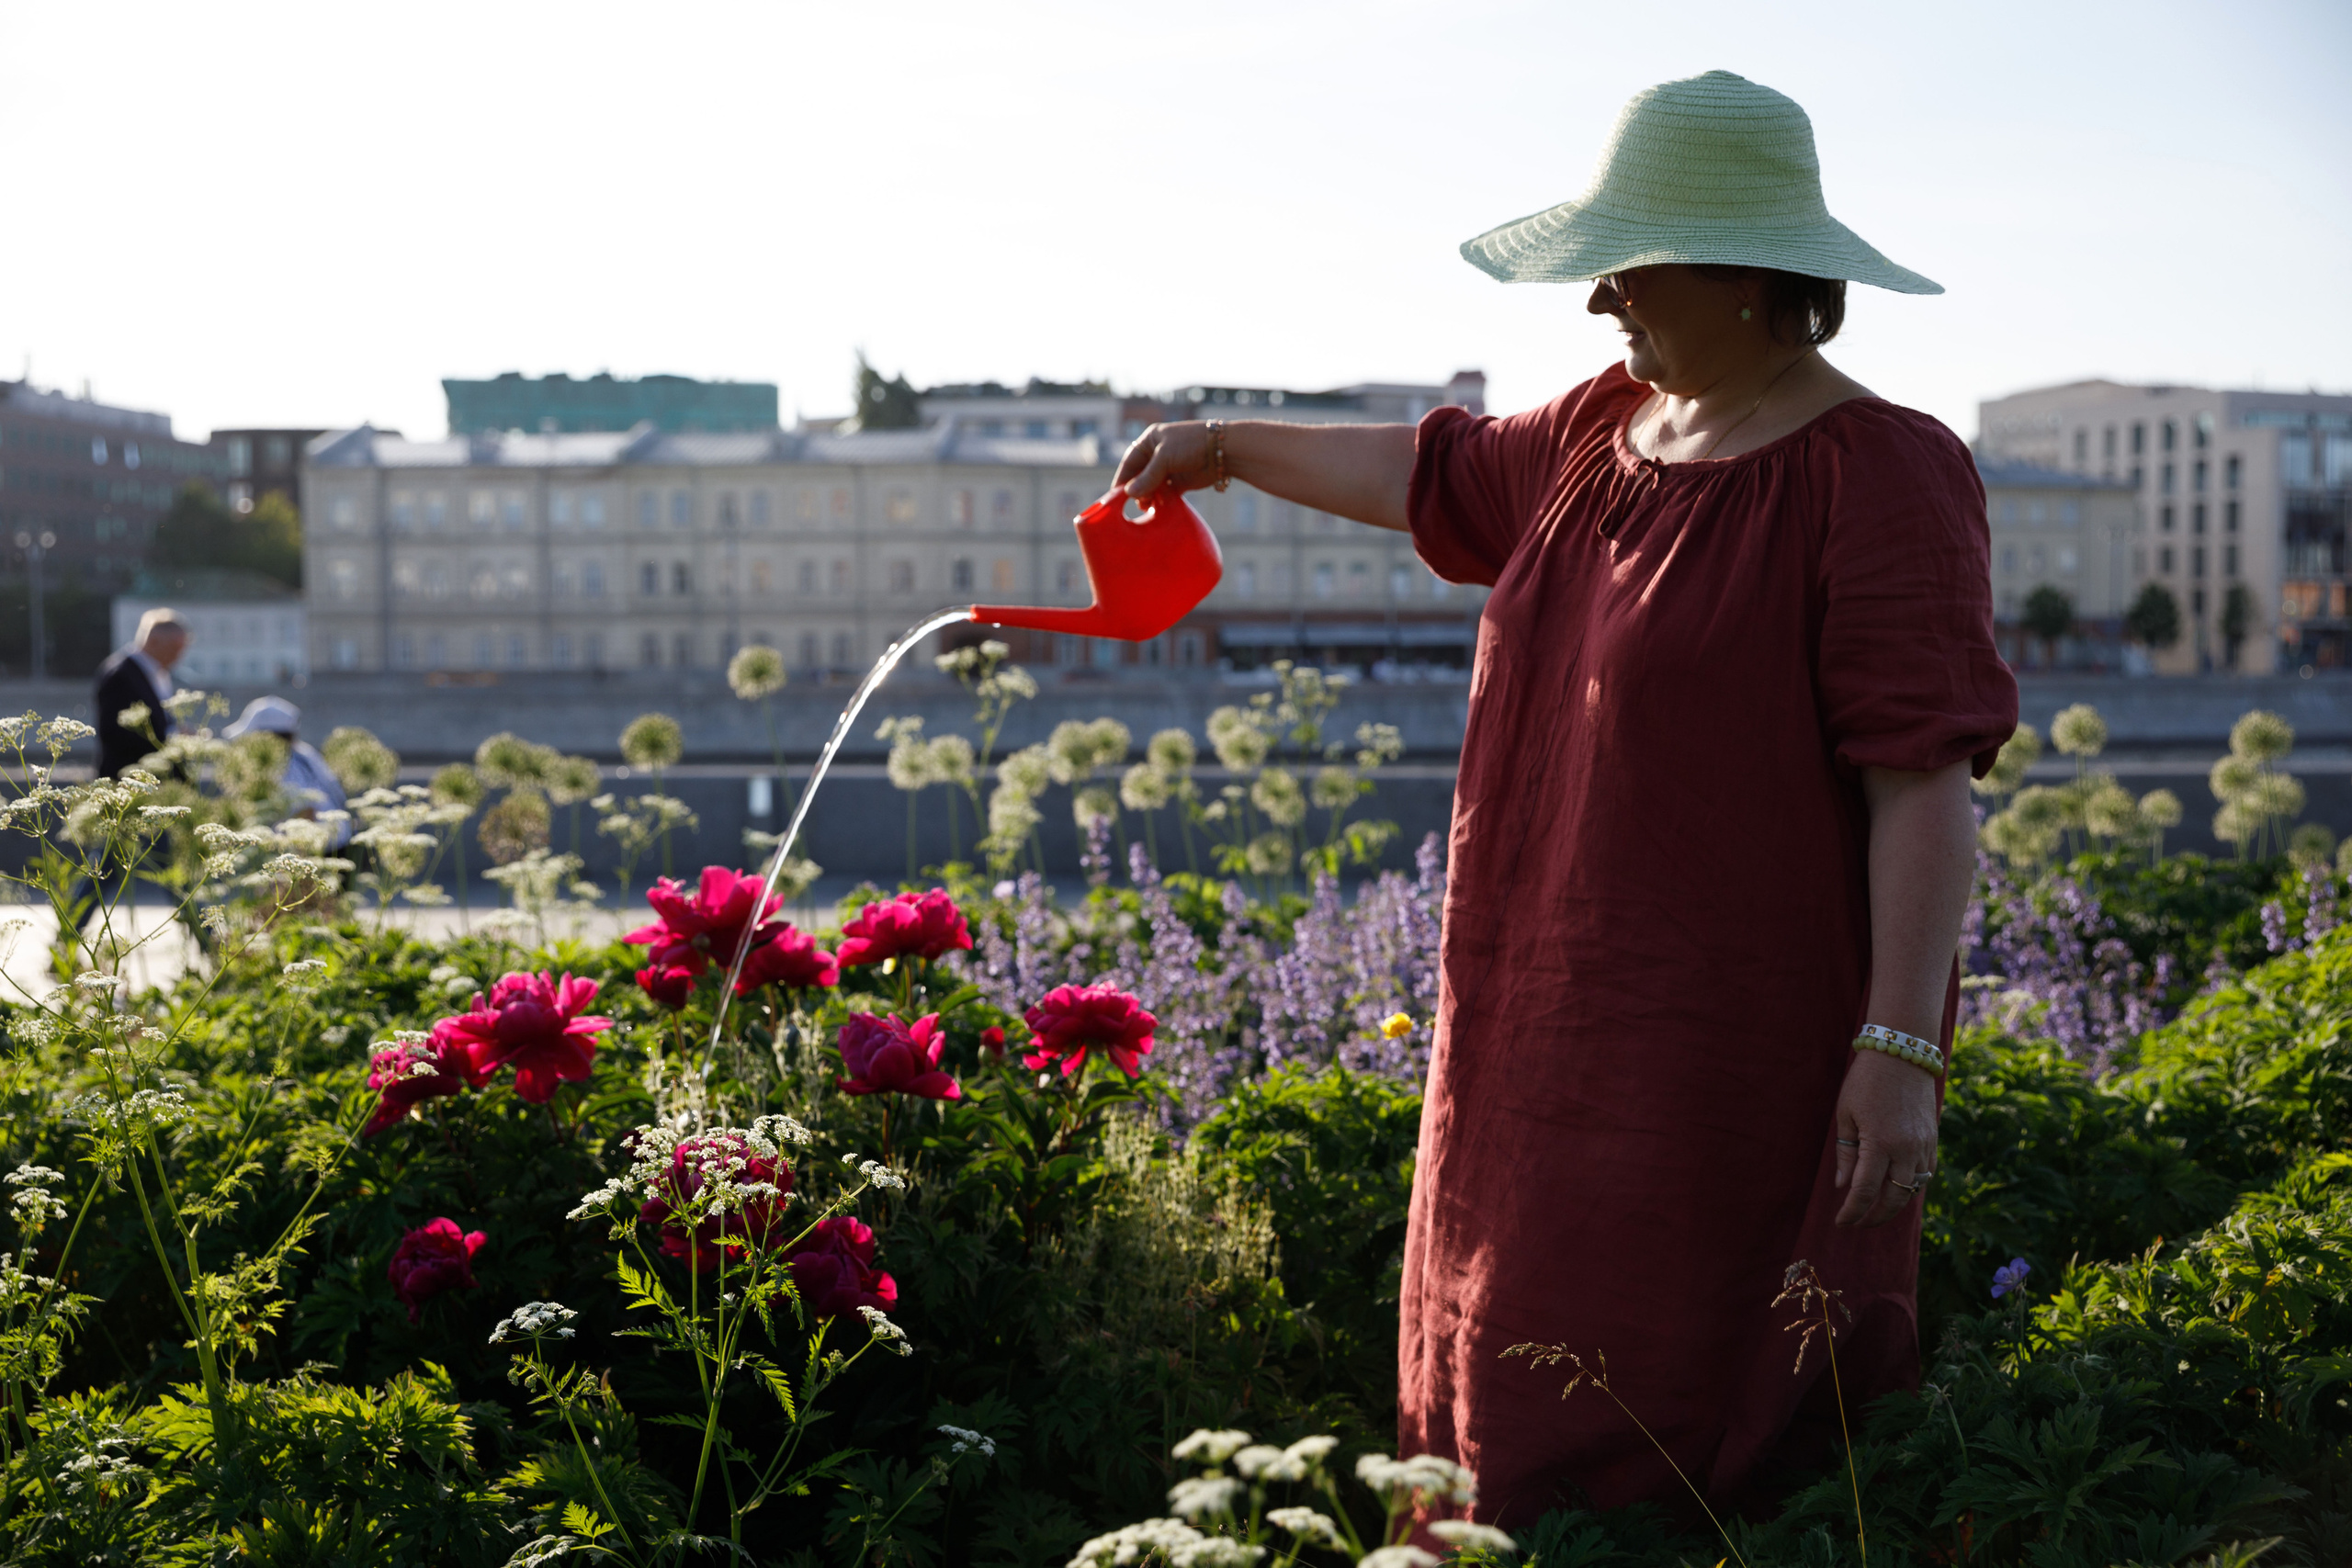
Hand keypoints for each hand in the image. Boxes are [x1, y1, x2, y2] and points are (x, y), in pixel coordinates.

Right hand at [1113, 421, 1218, 498]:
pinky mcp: (1181, 481)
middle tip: (1135, 504)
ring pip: (1152, 486)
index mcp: (1150, 440)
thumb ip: (1148, 477)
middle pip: (1140, 476)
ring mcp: (1170, 468)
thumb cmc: (1191, 445)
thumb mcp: (1165, 458)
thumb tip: (1130, 494)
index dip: (1123, 479)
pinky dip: (1161, 501)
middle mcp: (1158, 454)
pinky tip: (1157, 510)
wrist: (1224, 451)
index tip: (1116, 496)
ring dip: (1148, 497)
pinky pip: (1165, 493)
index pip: (1130, 462)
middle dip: (1137, 490)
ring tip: (1147, 508)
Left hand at [1832, 1047, 1940, 1226]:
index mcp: (1879, 1144)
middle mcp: (1905, 1150)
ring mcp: (1923, 1146)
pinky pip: (1926, 1174)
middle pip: (1893, 1199)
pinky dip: (1912, 1186)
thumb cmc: (1865, 1081)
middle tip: (1858, 1223)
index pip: (1864, 1192)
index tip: (1841, 1222)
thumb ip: (1846, 1154)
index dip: (1852, 1212)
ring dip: (1895, 1204)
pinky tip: (1897, 1187)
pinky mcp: (1933, 1140)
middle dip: (1875, 1217)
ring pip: (1913, 1189)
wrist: (1902, 1054)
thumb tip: (1843, 1187)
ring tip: (1876, 1209)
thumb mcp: (1846, 1114)